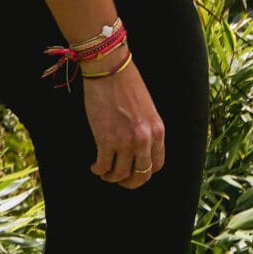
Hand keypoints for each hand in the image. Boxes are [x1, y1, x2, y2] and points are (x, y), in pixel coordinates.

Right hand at [83, 58, 164, 186]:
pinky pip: (103, 166)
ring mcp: (125, 141)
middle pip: (141, 175)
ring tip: (104, 171)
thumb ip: (146, 130)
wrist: (110, 71)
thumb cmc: (127, 85)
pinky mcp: (105, 140)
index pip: (157, 164)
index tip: (135, 172)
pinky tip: (95, 166)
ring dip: (110, 176)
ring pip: (120, 175)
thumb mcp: (147, 109)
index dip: (145, 172)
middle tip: (119, 179)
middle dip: (129, 182)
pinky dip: (98, 170)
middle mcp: (144, 139)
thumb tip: (138, 151)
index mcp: (157, 130)